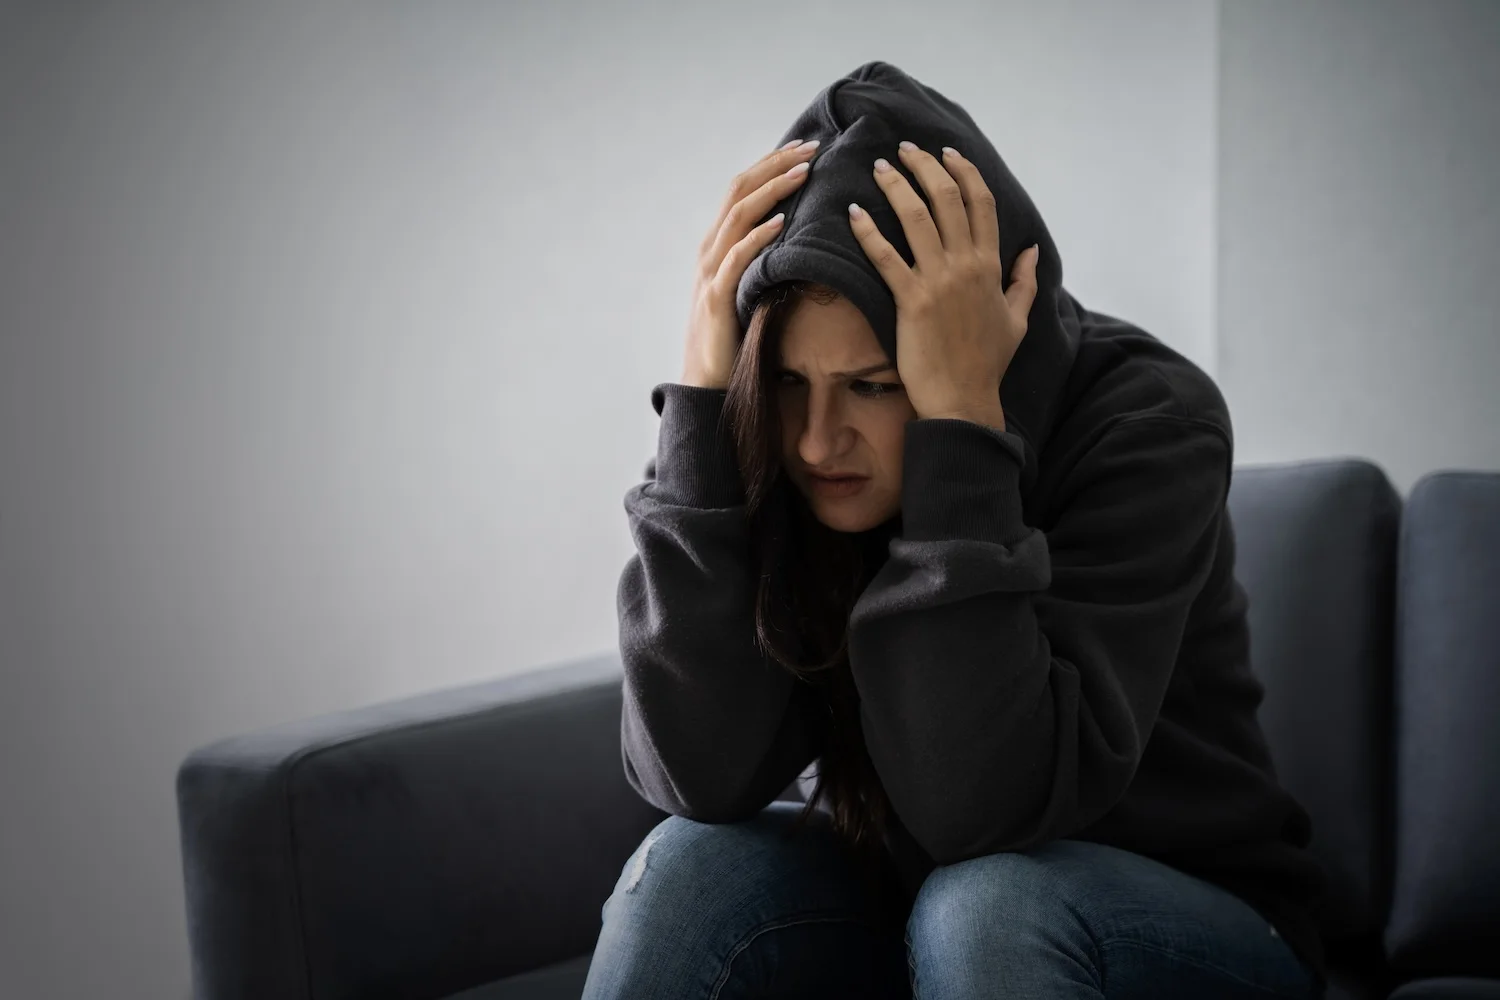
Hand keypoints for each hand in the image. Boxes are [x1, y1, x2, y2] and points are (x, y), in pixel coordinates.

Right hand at [680, 137, 820, 388]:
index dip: (770, 165)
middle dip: (775, 165)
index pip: (741, 190)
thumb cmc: (732, 340)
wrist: (705, 384)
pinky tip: (782, 222)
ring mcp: (710, 273)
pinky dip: (759, 236)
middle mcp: (709, 251)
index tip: (803, 148)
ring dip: (773, 190)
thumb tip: (795, 239)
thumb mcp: (748, 291)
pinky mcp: (717, 298)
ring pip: (738, 216)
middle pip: (739, 191)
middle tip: (812, 147)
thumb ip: (762, 263)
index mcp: (717, 246)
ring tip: (804, 172)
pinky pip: (737, 259)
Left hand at [847, 141, 1039, 422]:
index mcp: (991, 265)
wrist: (963, 399)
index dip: (963, 171)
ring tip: (880, 168)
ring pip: (916, 218)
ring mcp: (938, 282)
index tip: (946, 153)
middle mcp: (966, 266)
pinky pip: (885, 257)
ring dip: (896, 186)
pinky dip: (867, 231)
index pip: (981, 202)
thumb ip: (1024, 281)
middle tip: (904, 149)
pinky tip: (853, 213)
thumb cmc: (988, 362)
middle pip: (946, 198)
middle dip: (924, 166)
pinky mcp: (911, 301)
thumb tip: (1032, 252)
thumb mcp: (1017, 319)